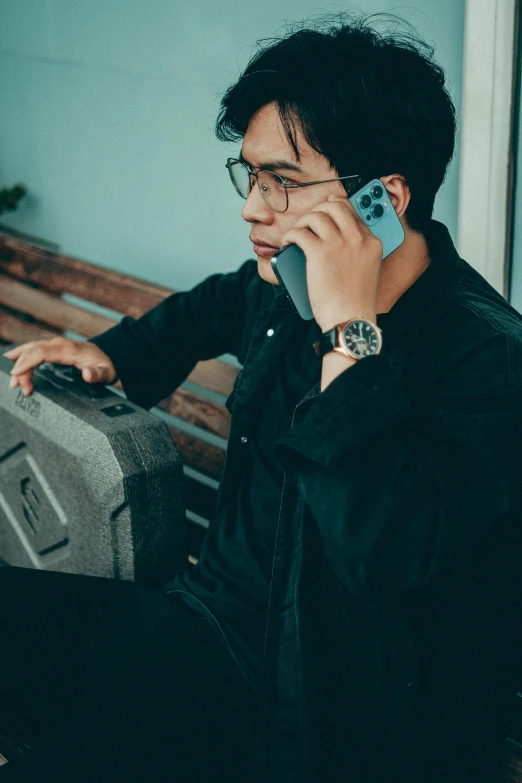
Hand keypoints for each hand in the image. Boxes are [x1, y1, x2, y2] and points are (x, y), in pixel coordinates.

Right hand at [3, 336, 116, 395]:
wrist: (111, 356)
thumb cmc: (106, 365)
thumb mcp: (106, 373)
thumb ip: (97, 375)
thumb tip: (87, 374)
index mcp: (69, 350)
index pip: (42, 352)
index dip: (27, 362)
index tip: (17, 373)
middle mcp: (60, 344)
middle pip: (33, 351)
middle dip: (21, 368)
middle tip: (17, 387)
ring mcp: (56, 344)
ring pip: (31, 349)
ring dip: (20, 363)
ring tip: (14, 381)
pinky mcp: (55, 348)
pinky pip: (35, 348)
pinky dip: (23, 354)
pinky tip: (12, 357)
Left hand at [281, 193, 382, 331]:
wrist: (350, 320)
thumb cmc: (355, 303)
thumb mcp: (367, 271)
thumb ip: (357, 252)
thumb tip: (334, 240)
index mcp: (372, 243)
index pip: (352, 212)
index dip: (335, 209)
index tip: (324, 210)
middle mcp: (357, 238)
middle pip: (335, 207)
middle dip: (319, 209)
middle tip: (308, 221)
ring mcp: (338, 244)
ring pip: (316, 216)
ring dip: (302, 222)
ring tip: (297, 234)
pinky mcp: (319, 252)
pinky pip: (300, 232)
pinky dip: (290, 235)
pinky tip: (288, 243)